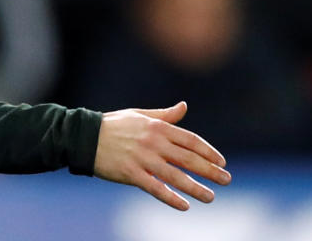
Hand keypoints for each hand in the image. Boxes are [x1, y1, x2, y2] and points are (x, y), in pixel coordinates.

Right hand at [93, 101, 231, 210]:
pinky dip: (171, 198)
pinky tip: (184, 205)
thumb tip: (184, 106)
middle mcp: (153, 142)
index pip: (191, 140)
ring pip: (176, 176)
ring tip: (210, 197)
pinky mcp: (131, 173)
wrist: (85, 136)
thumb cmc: (113, 125)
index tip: (222, 162)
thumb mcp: (139, 115)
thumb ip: (164, 115)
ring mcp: (143, 158)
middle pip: (189, 159)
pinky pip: (156, 188)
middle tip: (227, 180)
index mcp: (157, 127)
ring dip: (196, 188)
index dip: (209, 152)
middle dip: (210, 171)